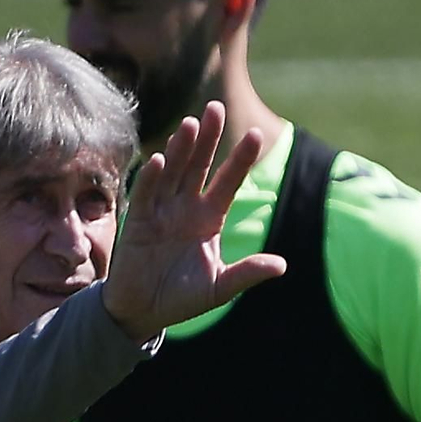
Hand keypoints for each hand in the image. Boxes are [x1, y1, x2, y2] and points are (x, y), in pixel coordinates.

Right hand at [101, 101, 285, 339]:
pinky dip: (152, 178)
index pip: (228, 182)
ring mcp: (161, 211)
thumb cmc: (182, 299)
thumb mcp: (220, 288)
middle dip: (208, 139)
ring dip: (180, 149)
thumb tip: (282, 265)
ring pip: (173, 173)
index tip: (255, 134)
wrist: (143, 313)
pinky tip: (159, 159)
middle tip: (216, 108)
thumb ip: (247, 273)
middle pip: (199, 166)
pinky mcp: (138, 222)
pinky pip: (146, 195)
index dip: (240, 159)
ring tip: (190, 124)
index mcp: (210, 217)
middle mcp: (186, 207)